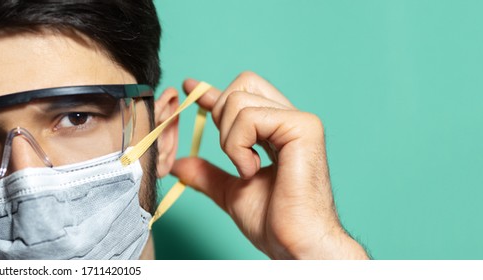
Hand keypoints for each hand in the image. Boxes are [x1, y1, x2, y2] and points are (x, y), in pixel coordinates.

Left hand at [171, 72, 367, 258]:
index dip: (212, 91)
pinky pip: (249, 117)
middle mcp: (290, 120)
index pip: (242, 96)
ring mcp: (299, 120)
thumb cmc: (273, 222)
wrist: (293, 243)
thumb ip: (207, 174)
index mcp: (277, 132)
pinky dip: (238, 145)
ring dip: (229, 140)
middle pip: (241, 85)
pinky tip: (252, 169)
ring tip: (246, 169)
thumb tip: (179, 165)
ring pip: (238, 99)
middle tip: (233, 155)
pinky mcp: (303, 126)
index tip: (188, 86)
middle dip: (220, 116)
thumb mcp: (231, 192)